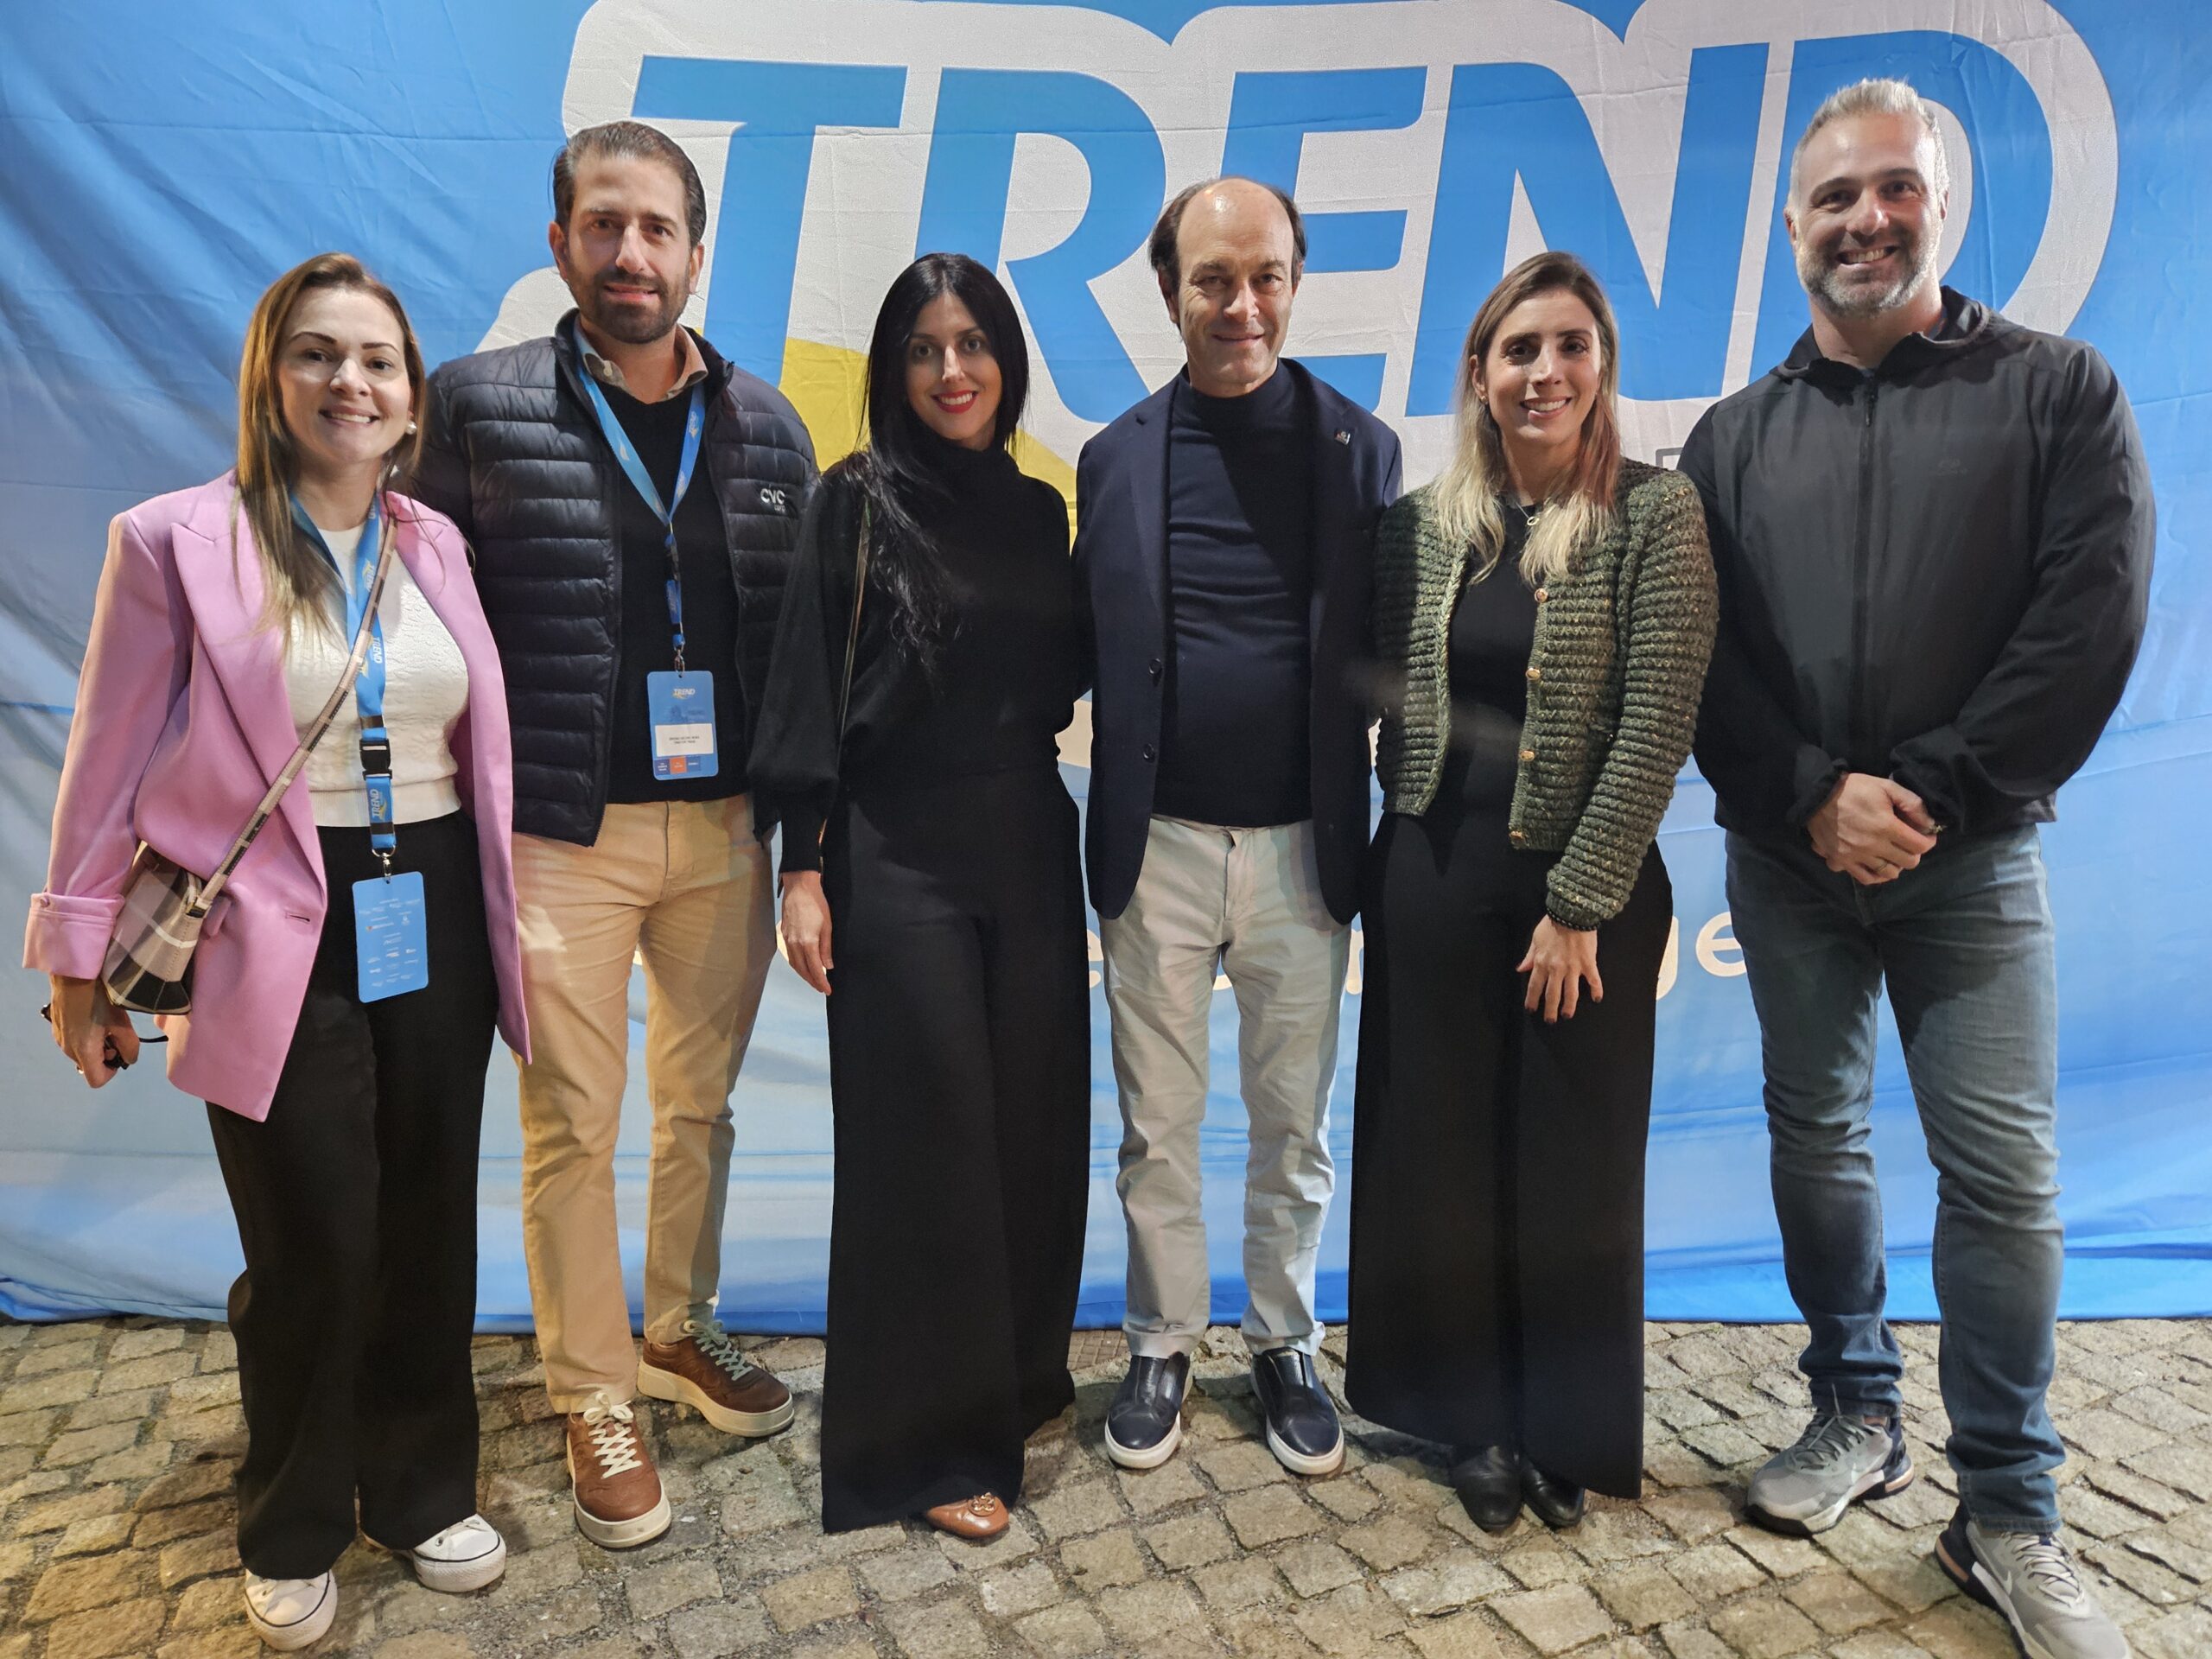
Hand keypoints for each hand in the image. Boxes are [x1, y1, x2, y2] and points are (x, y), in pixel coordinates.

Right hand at [48, 973, 138, 1086]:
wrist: (74, 975)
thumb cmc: (100, 998)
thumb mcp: (122, 1022)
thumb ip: (129, 1046)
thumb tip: (129, 1059)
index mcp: (83, 1051)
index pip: (96, 1080)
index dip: (112, 1072)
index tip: (119, 1053)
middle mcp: (67, 1049)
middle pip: (89, 1066)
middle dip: (105, 1056)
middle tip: (115, 1034)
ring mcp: (59, 1038)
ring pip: (81, 1053)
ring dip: (95, 1046)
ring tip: (105, 1024)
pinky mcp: (56, 1027)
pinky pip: (73, 1041)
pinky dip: (85, 1037)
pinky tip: (92, 1017)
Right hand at [779, 872, 833, 994]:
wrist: (799, 886)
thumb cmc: (816, 903)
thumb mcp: (827, 925)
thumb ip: (826, 948)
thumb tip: (828, 966)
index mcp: (807, 942)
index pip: (815, 969)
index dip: (821, 982)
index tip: (827, 990)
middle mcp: (795, 943)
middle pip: (802, 970)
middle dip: (812, 981)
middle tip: (821, 989)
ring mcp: (787, 939)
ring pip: (794, 964)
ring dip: (803, 974)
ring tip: (813, 980)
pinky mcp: (784, 934)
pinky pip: (790, 955)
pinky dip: (797, 964)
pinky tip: (803, 965)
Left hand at [1519, 917, 1601, 1022]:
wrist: (1572, 913)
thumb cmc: (1552, 925)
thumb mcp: (1535, 940)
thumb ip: (1529, 956)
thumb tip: (1520, 969)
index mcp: (1541, 963)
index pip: (1534, 986)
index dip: (1532, 999)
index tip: (1531, 1009)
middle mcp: (1556, 969)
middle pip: (1552, 994)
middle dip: (1550, 1010)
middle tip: (1550, 1021)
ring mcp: (1573, 968)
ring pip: (1570, 993)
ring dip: (1569, 1006)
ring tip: (1567, 1015)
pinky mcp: (1588, 964)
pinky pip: (1593, 980)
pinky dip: (1596, 990)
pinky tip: (1597, 999)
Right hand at [1806, 773, 1937, 884]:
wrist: (1817, 796)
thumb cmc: (1855, 789)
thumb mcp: (1886, 787)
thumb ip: (1912, 803)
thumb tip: (1929, 824)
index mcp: (1886, 826)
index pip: (1920, 845)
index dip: (1929, 840)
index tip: (1926, 835)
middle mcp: (1873, 846)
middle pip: (1908, 862)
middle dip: (1914, 852)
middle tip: (1909, 842)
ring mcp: (1856, 856)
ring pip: (1889, 873)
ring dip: (1896, 864)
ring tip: (1893, 854)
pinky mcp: (1841, 861)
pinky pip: (1865, 879)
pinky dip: (1876, 875)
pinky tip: (1877, 866)